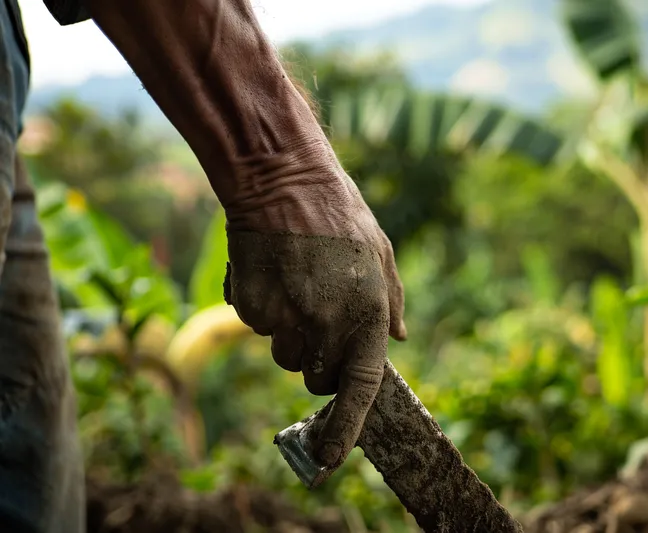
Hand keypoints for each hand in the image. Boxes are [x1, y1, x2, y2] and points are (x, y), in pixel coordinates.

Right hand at [222, 141, 405, 467]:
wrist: (281, 180)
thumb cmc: (339, 214)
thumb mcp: (382, 253)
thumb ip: (390, 302)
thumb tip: (396, 339)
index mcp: (365, 315)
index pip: (359, 389)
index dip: (347, 428)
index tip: (333, 459)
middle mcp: (325, 326)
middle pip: (314, 376)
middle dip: (317, 358)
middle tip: (318, 312)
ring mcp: (284, 319)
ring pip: (283, 354)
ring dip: (289, 332)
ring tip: (297, 282)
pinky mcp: (250, 308)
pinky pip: (258, 327)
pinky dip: (265, 309)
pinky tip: (275, 271)